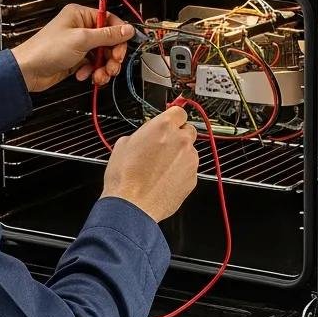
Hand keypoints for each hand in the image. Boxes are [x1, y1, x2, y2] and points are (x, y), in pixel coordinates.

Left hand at [11, 4, 134, 92]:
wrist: (28, 71)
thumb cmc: (46, 50)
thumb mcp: (82, 40)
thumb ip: (108, 35)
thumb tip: (127, 30)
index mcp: (81, 15)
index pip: (111, 21)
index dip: (119, 36)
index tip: (122, 49)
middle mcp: (82, 28)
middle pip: (110, 41)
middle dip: (112, 56)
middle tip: (112, 65)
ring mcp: (80, 44)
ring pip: (104, 55)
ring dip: (104, 67)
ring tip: (100, 75)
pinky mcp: (78, 59)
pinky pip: (95, 65)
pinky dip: (93, 72)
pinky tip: (85, 75)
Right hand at [101, 106, 198, 222]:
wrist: (132, 205)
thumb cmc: (125, 177)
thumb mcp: (123, 144)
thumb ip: (143, 134)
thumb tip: (147, 135)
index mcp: (164, 127)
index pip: (179, 111)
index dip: (173, 118)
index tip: (171, 122)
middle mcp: (181, 140)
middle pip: (188, 130)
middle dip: (178, 136)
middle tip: (163, 147)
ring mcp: (190, 160)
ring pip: (189, 151)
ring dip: (179, 155)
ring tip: (159, 168)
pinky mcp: (193, 177)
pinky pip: (189, 169)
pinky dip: (180, 172)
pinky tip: (164, 179)